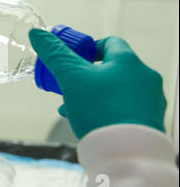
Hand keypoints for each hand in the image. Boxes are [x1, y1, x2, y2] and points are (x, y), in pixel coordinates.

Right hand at [29, 29, 166, 138]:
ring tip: (73, 107)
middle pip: (112, 69)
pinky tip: (88, 122)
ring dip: (94, 95)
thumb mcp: (71, 77)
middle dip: (86, 76)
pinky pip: (124, 110)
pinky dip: (106, 111)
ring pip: (117, 91)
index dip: (88, 48)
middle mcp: (146, 78)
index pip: (109, 42)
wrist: (125, 153)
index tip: (73, 59)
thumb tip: (37, 34)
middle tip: (69, 86)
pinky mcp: (149, 122)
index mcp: (129, 62)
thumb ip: (54, 54)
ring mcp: (150, 102)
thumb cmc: (99, 109)